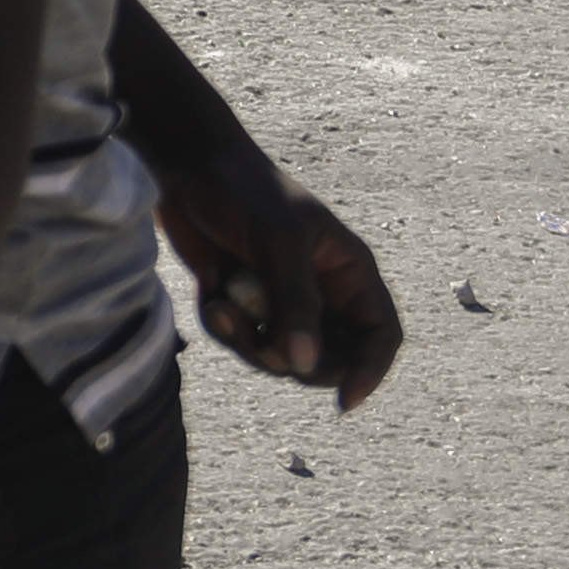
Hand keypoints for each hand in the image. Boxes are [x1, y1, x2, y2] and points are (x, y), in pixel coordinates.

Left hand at [152, 133, 401, 406]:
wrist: (187, 166)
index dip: (370, 371)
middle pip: (328, 359)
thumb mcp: (278, 242)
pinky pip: (241, 340)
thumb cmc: (244, 191)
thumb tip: (306, 365)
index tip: (345, 401)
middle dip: (294, 361)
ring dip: (248, 343)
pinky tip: (209, 295)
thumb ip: (295, 303)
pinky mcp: (241, 302)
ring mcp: (281, 300)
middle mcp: (323, 292)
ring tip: (221, 304)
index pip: (381, 335)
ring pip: (280, 356)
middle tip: (261, 344)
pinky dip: (223, 327)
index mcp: (350, 273)